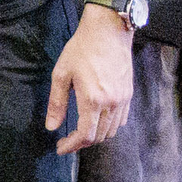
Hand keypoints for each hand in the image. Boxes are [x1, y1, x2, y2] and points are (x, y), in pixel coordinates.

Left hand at [47, 5, 135, 152]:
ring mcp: (123, 99)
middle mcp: (112, 103)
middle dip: (82, 143)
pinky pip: (121, 120)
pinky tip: (95, 120)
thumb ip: (56, 103)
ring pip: (112, 130)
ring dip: (96, 135)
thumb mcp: (61, 75)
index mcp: (93, 100)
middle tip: (66, 141)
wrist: (107, 32)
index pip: (85, 135)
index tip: (60, 148)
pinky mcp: (129, 94)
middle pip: (99, 136)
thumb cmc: (80, 50)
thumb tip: (51, 127)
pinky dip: (108, 126)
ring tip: (79, 132)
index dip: (72, 145)